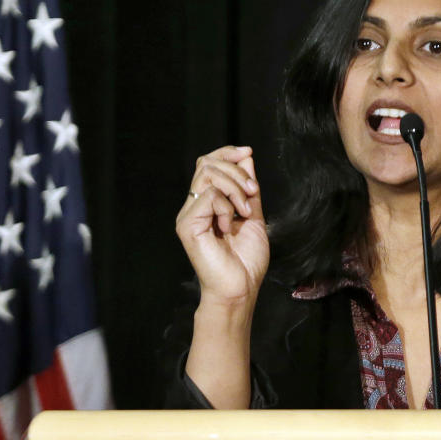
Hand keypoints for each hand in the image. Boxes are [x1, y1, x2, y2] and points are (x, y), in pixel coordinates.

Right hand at [175, 145, 268, 306]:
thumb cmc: (246, 260)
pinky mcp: (187, 225)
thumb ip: (248, 188)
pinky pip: (209, 195)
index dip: (227, 153)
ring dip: (235, 188)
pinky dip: (227, 207)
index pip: (208, 163)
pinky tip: (229, 226)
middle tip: (252, 193)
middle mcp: (193, 206)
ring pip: (208, 174)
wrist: (241, 287)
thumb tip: (246, 158)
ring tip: (244, 211)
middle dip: (236, 172)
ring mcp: (188, 215)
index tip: (247, 152)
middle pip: (207, 163)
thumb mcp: (253, 215)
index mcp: (207, 203)